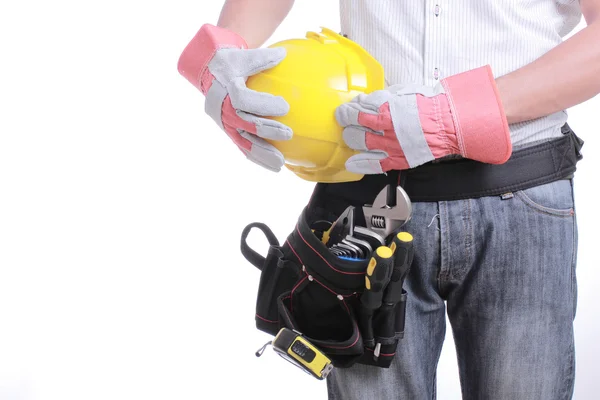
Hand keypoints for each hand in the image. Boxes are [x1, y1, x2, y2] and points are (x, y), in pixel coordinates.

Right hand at [178, 24, 291, 171]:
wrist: (208, 73)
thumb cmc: (229, 62)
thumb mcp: (242, 55)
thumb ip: (261, 58)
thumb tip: (283, 55)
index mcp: (225, 89)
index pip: (244, 100)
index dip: (263, 105)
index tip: (285, 106)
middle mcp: (222, 110)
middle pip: (244, 124)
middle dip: (266, 131)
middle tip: (288, 134)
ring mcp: (225, 124)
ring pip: (243, 142)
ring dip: (262, 154)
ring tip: (281, 164)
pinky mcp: (229, 132)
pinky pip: (242, 147)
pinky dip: (257, 158)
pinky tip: (274, 166)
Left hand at [335, 65, 511, 173]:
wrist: (451, 123)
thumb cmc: (431, 104)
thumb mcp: (405, 92)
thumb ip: (384, 97)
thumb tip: (366, 100)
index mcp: (388, 109)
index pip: (358, 110)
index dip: (347, 110)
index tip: (343, 110)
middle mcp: (387, 128)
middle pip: (356, 128)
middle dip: (348, 125)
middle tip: (346, 124)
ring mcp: (391, 146)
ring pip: (362, 144)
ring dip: (352, 140)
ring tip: (350, 137)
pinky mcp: (399, 159)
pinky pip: (375, 165)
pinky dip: (361, 164)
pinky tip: (351, 162)